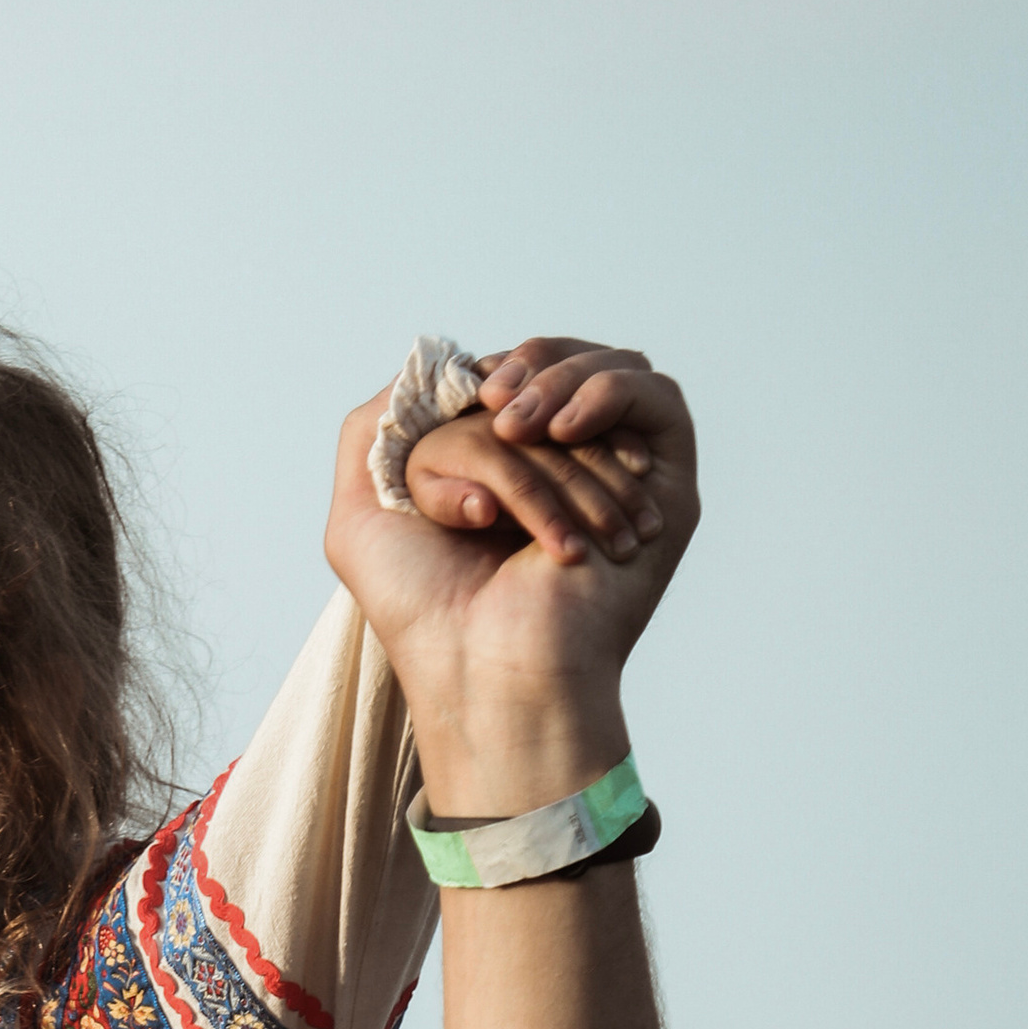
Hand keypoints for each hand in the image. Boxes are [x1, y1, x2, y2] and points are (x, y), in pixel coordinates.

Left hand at [328, 348, 697, 816]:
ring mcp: (618, 477)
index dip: (492, 375)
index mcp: (507, 473)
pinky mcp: (666, 485)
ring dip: (548, 407)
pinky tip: (564, 431)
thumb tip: (440, 365)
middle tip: (494, 438)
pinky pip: (651, 395)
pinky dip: (604, 394)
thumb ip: (376, 428)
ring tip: (517, 453)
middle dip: (515, 391)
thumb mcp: (361, 512)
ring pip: (593, 384)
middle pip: (553, 374)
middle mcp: (567, 471)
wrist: (483, 664)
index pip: (512, 378)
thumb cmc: (424, 610)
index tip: (469, 407)